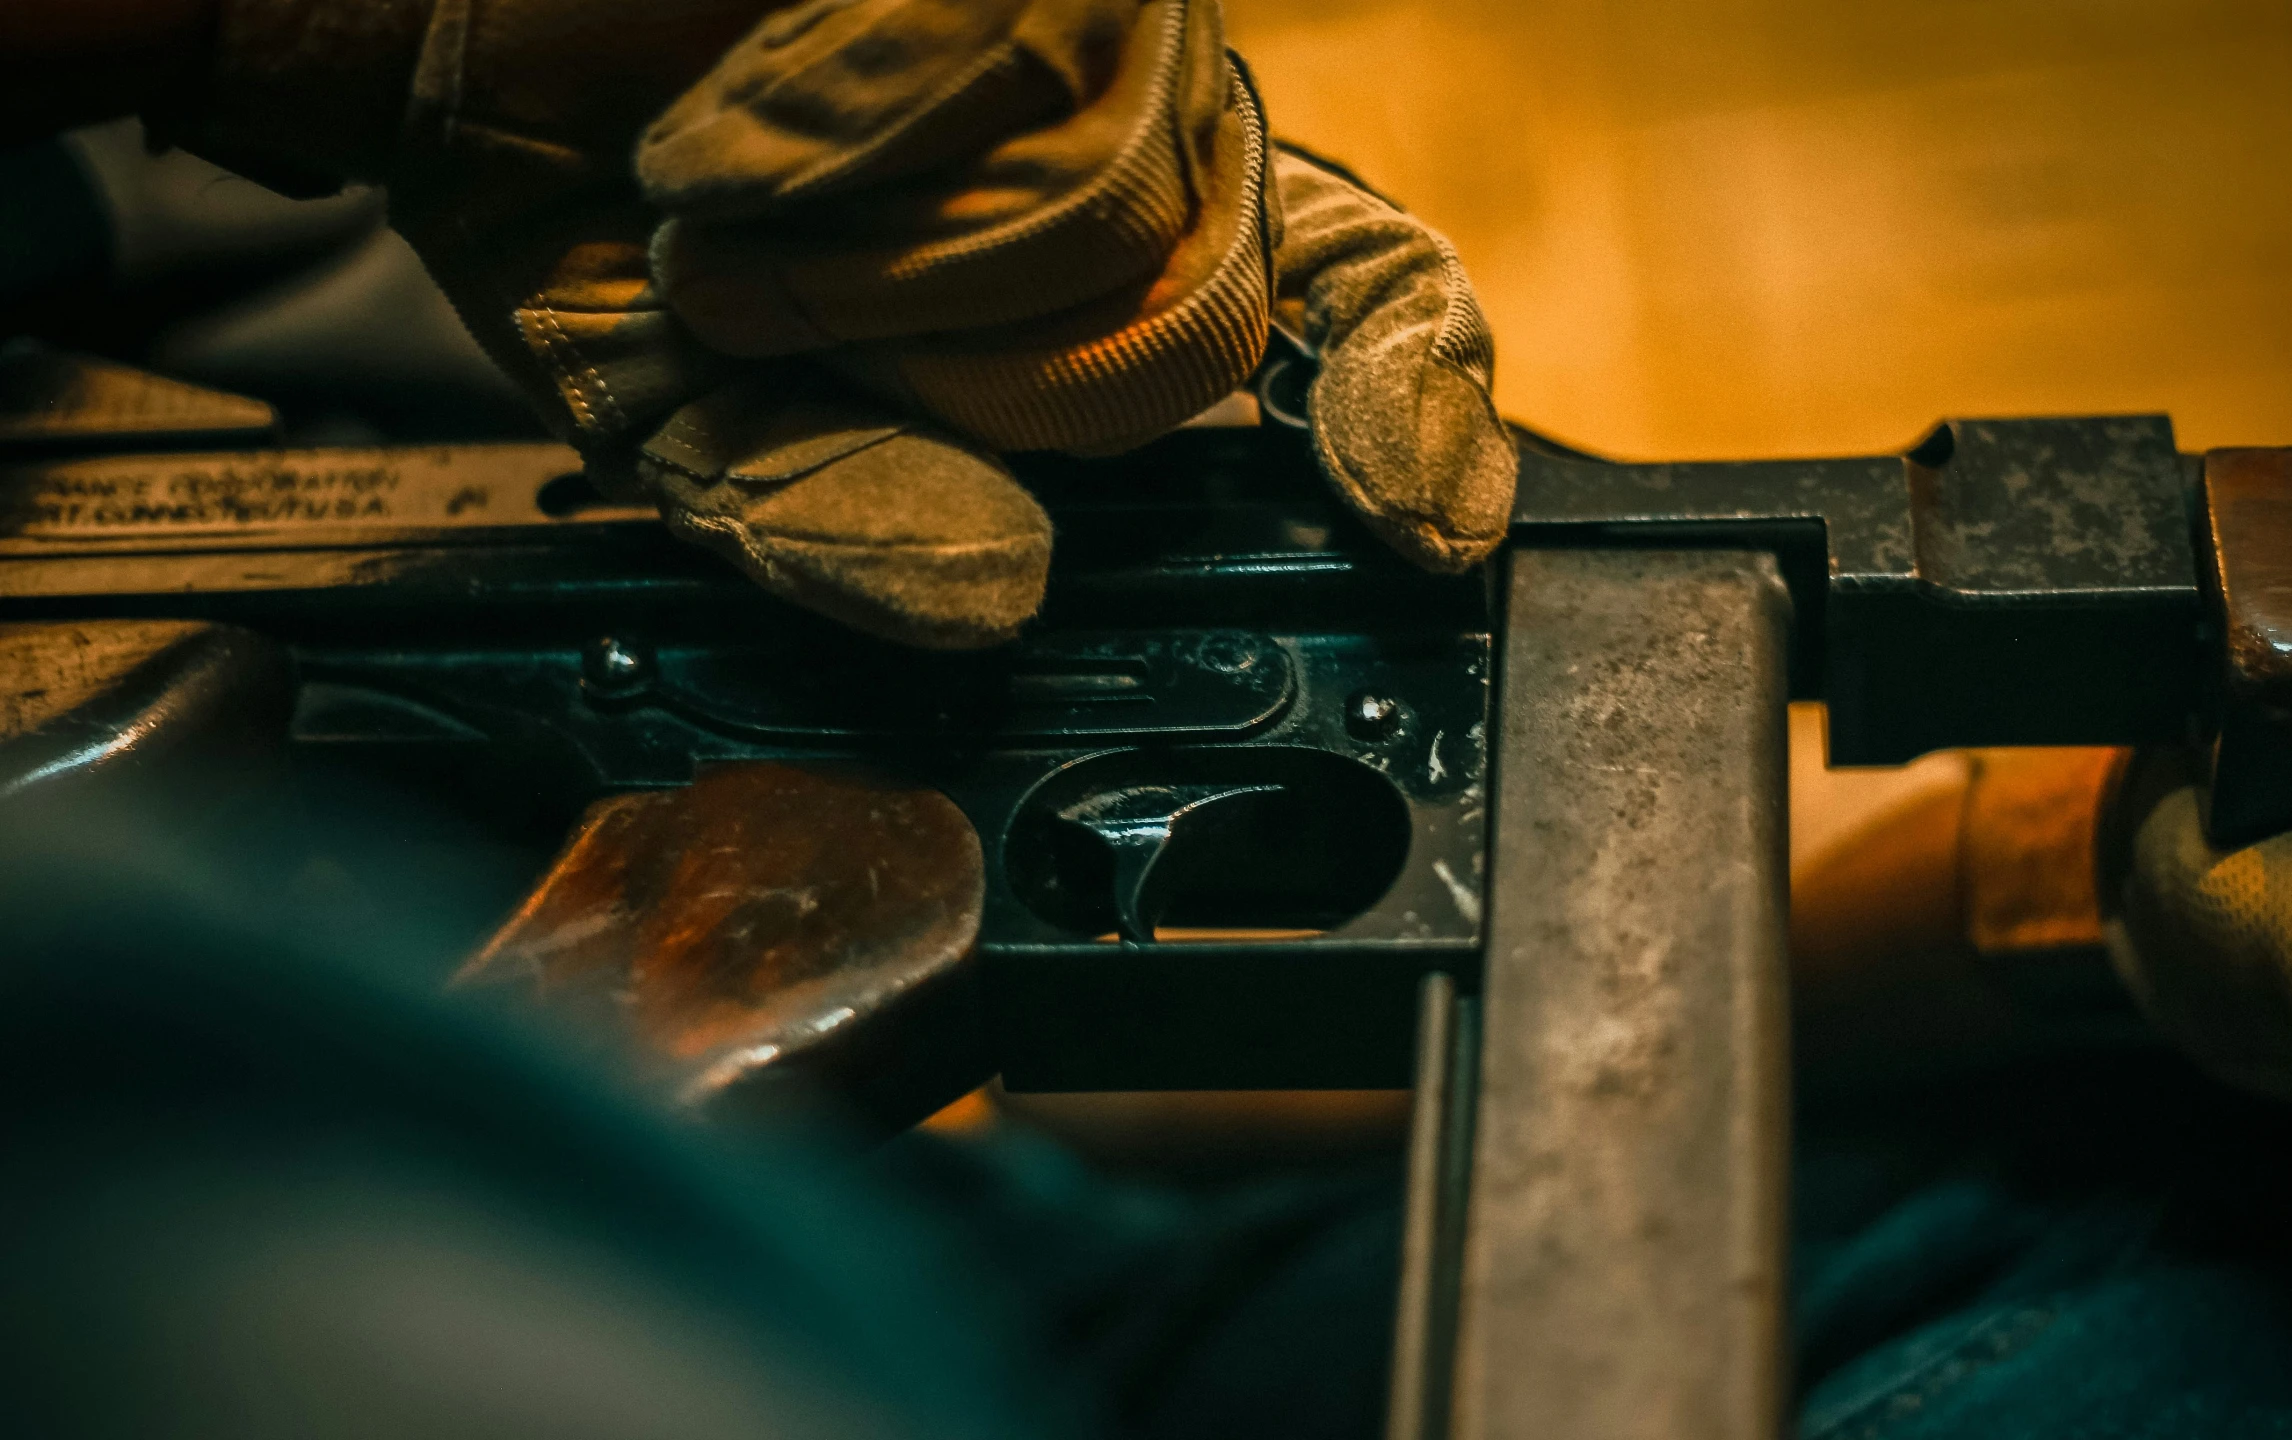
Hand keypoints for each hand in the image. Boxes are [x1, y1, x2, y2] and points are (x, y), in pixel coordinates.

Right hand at [157, 0, 1513, 645]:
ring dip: (872, 268)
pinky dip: (823, 146)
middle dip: (977, 374)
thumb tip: (998, 595)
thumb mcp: (712, 431)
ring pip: (1109, 202)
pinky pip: (997, 65)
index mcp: (1123, 237)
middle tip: (787, 324)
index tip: (1408, 524)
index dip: (1407, 401)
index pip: (1367, 296)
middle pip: (1200, 310)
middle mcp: (1144, 107)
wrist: (423, 40)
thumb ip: (846, 514)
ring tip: (718, 223)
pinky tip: (710, 142)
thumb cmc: (586, 212)